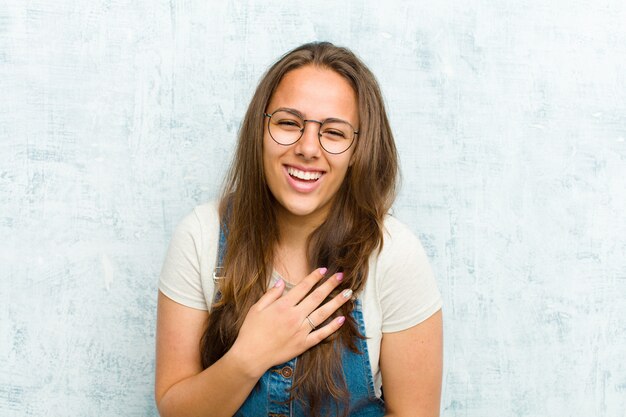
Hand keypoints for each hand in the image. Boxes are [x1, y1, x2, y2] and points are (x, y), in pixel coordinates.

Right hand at [229, 268, 351, 377]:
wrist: (251, 356)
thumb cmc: (251, 331)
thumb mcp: (256, 308)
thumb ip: (270, 294)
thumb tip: (281, 282)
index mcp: (283, 306)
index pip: (303, 287)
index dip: (314, 277)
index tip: (324, 269)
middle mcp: (294, 316)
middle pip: (316, 297)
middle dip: (330, 285)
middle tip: (341, 276)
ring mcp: (301, 331)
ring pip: (323, 314)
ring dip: (337, 302)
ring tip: (348, 294)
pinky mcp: (303, 344)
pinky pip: (321, 334)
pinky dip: (332, 327)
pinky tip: (342, 319)